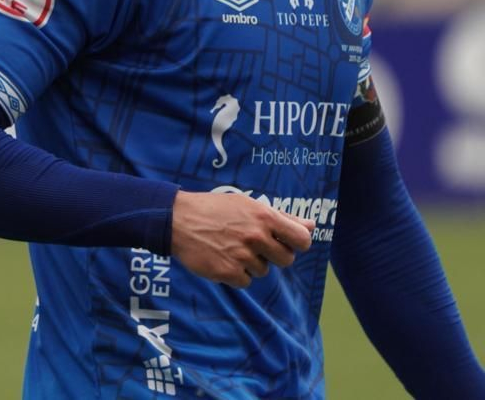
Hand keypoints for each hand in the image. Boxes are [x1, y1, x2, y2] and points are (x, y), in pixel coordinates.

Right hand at [170, 190, 314, 287]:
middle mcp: (256, 236)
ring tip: (230, 247)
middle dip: (273, 255)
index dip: (296, 243)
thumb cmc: (214, 209)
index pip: (302, 240)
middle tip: (252, 244)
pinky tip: (221, 258)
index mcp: (264, 217)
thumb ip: (282, 217)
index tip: (285, 242)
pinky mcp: (227, 272)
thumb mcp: (248, 205)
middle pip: (286, 260)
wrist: (175, 218)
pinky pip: (245, 281)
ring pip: (263, 271)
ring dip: (250, 264)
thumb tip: (312, 225)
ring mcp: (241, 256)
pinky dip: (235, 274)